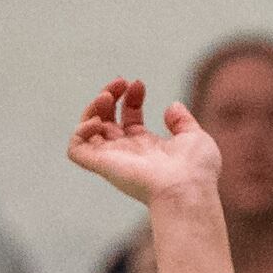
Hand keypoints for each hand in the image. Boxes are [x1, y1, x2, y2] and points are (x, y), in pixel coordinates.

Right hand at [66, 77, 222, 210]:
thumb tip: (173, 106)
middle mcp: (128, 153)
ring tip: (108, 95)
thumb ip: (183, 122)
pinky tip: (98, 121)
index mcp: (148, 147)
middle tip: (120, 82)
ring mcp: (114, 159)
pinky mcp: (102, 165)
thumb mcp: (195, 138)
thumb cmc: (196, 171)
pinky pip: (76, 150)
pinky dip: (80, 131)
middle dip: (110, 95)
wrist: (187, 191)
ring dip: (92, 107)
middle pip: (107, 121)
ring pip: (88, 131)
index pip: (130, 118)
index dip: (131, 98)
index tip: (139, 84)